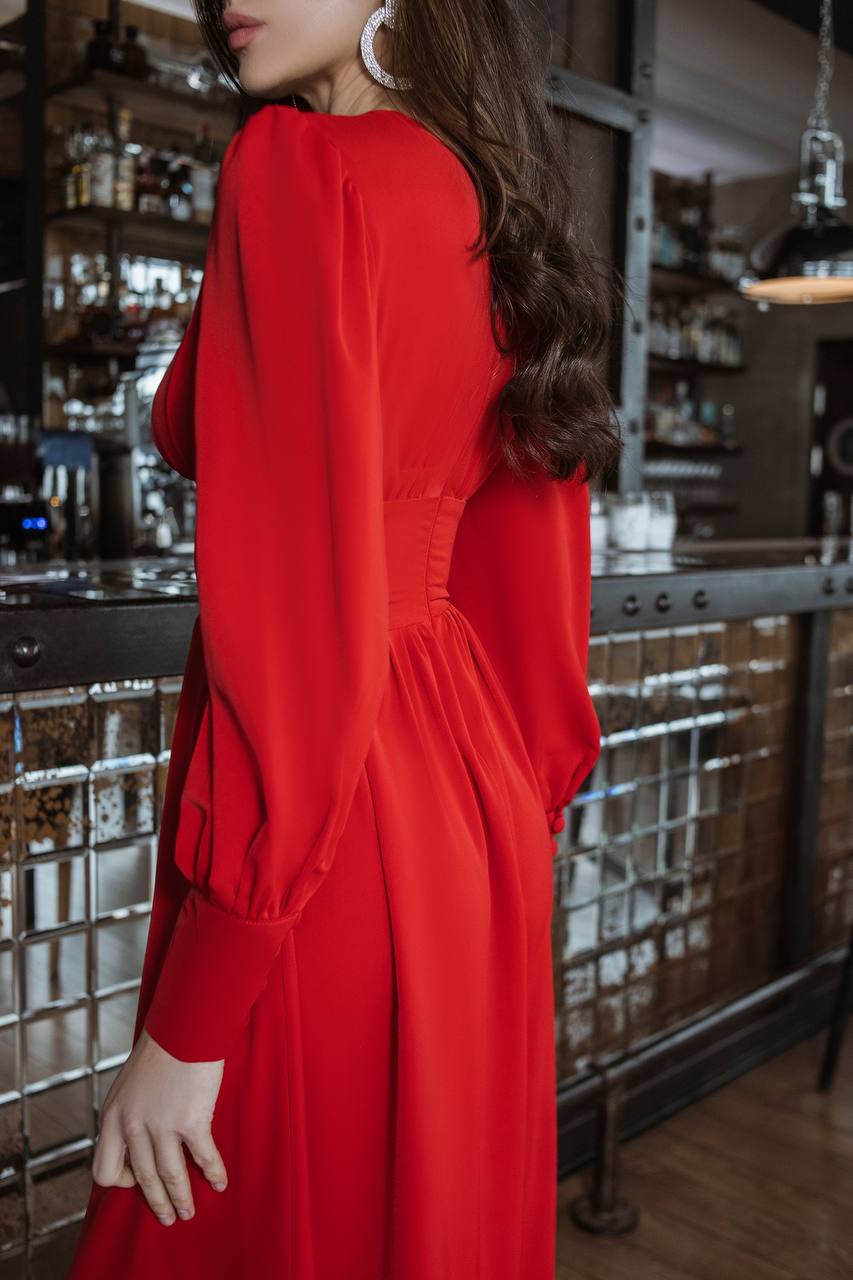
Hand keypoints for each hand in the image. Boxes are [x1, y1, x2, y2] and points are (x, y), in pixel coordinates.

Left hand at [92, 1026, 226, 1224]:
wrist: (184, 1026)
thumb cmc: (162, 1048)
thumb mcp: (129, 1084)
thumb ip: (130, 1112)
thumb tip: (140, 1137)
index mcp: (113, 1117)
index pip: (104, 1169)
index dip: (121, 1181)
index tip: (138, 1180)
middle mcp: (132, 1126)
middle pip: (141, 1179)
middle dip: (157, 1203)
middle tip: (169, 1217)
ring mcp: (160, 1126)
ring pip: (169, 1177)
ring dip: (181, 1199)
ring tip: (190, 1212)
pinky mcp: (190, 1121)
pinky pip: (203, 1158)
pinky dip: (212, 1174)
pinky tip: (219, 1182)